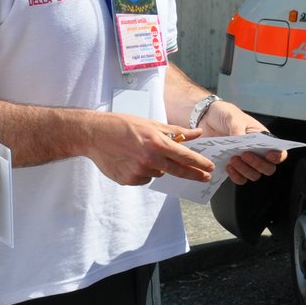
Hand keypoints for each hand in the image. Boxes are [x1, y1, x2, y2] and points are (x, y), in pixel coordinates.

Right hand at [84, 111, 212, 185]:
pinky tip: (132, 160)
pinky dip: (144, 171)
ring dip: (158, 166)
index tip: (210, 168)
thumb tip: (196, 133)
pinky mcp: (128, 180)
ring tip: (142, 152)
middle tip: (205, 178)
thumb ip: (176, 131)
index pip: (185, 156)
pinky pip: (144, 178)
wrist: (94, 135)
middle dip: (194, 175)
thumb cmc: (122, 125)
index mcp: (157, 143)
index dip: (200, 163)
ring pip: (158, 173)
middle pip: (178, 171)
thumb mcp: (151, 123)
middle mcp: (150, 159)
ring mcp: (138, 172)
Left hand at [196, 99, 286, 184]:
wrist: (205, 118)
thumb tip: (241, 141)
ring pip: (254, 175)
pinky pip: (240, 179)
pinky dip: (236, 176)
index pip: (278, 152)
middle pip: (268, 168)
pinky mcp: (233, 167)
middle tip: (244, 155)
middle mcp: (257, 152)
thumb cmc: (224, 115)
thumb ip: (238, 129)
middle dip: (258, 164)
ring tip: (233, 158)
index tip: (269, 155)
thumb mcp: (233, 117)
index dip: (277, 157)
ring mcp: (245, 161)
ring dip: (245, 170)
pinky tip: (228, 166)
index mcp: (262, 139)